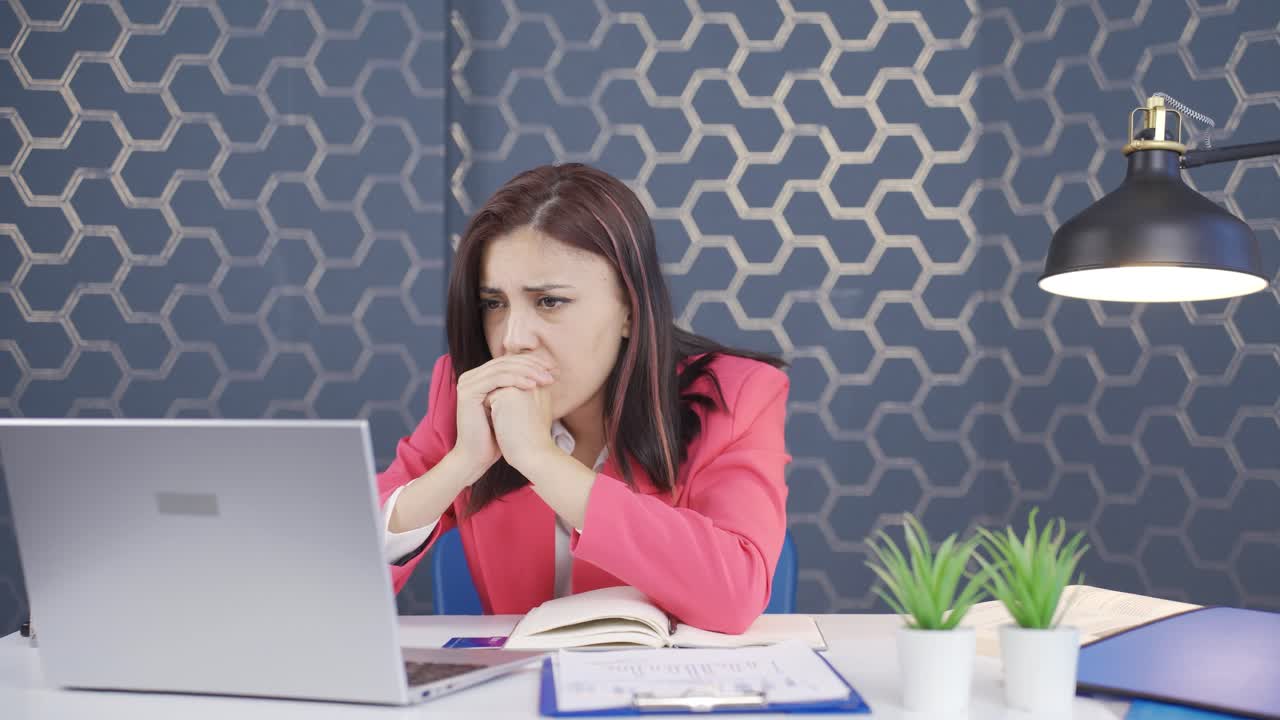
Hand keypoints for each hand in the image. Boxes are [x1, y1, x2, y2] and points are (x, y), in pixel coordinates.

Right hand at [453, 355, 555, 479]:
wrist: (477, 457)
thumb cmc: (498, 435)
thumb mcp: (513, 405)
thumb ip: (522, 387)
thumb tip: (547, 373)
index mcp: (480, 377)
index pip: (508, 361)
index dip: (532, 362)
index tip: (553, 368)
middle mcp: (471, 376)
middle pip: (505, 362)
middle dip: (532, 365)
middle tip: (552, 370)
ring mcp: (467, 382)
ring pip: (502, 368)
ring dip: (527, 372)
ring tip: (546, 378)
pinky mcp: (467, 391)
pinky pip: (496, 379)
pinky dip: (516, 380)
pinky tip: (532, 385)